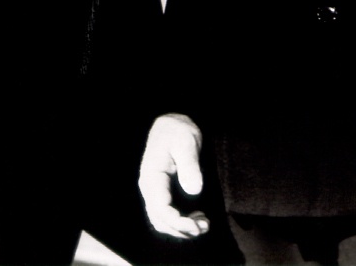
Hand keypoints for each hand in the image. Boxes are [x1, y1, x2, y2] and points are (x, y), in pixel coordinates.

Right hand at [138, 113, 211, 239]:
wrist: (173, 125)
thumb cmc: (178, 131)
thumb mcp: (186, 142)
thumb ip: (189, 165)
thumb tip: (193, 190)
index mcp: (152, 177)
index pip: (160, 208)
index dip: (178, 222)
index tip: (197, 225)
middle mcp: (150, 188)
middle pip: (160, 220)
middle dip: (181, 229)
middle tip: (205, 225)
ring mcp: (155, 192)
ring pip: (162, 222)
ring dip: (182, 229)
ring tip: (204, 224)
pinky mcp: (163, 193)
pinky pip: (167, 216)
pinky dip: (181, 223)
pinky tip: (198, 217)